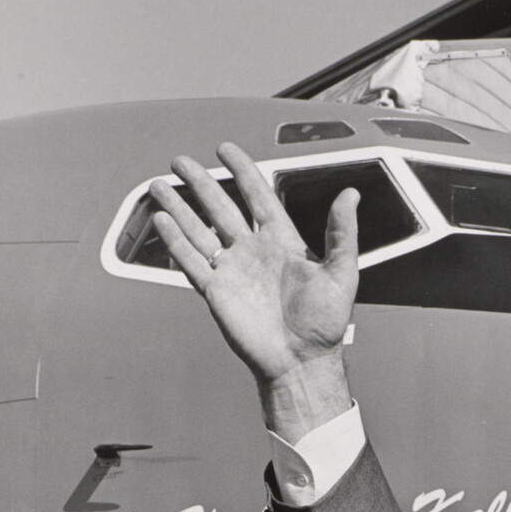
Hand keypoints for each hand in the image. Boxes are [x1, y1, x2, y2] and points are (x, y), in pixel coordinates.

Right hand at [149, 142, 357, 439]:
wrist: (301, 362)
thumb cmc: (325, 324)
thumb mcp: (341, 274)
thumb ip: (343, 233)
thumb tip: (352, 194)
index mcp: (282, 242)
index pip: (258, 197)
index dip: (242, 172)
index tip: (225, 149)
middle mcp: (253, 252)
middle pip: (221, 207)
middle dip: (200, 183)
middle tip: (180, 161)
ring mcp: (233, 271)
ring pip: (199, 231)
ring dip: (179, 208)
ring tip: (159, 186)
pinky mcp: (216, 292)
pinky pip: (191, 261)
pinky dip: (175, 241)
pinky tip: (161, 221)